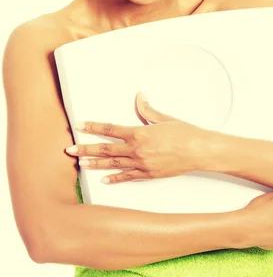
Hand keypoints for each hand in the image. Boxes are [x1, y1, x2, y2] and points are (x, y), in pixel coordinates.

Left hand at [65, 92, 209, 183]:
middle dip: (86, 148)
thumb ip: (147, 110)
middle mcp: (137, 149)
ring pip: (113, 164)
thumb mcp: (164, 118)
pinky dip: (115, 178)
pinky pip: (128, 177)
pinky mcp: (149, 174)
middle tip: (70, 150)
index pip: (110, 129)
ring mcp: (142, 164)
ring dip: (95, 163)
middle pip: (106, 149)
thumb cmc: (184, 132)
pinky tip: (104, 179)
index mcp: (139, 133)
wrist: (199, 151)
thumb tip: (139, 97)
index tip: (79, 126)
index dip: (93, 127)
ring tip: (81, 164)